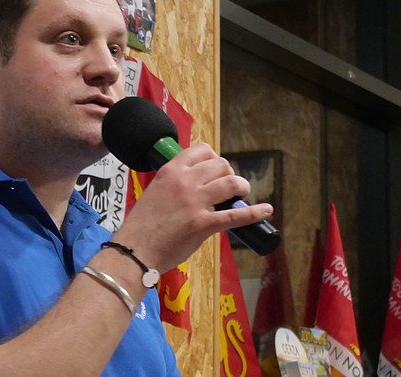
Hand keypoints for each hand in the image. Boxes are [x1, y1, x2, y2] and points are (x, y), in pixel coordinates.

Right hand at [113, 143, 272, 271]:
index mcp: (170, 171)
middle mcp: (184, 182)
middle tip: (229, 188)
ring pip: (231, 183)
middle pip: (221, 165)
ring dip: (242, 188)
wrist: (134, 250)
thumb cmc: (142, 226)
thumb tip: (197, 187)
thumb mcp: (155, 192)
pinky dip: (255, 212)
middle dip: (230, 174)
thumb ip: (175, 185)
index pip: (202, 150)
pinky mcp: (203, 224)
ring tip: (241, 195)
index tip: (217, 170)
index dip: (215, 158)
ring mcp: (195, 202)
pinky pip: (236, 215)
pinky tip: (266, 210)